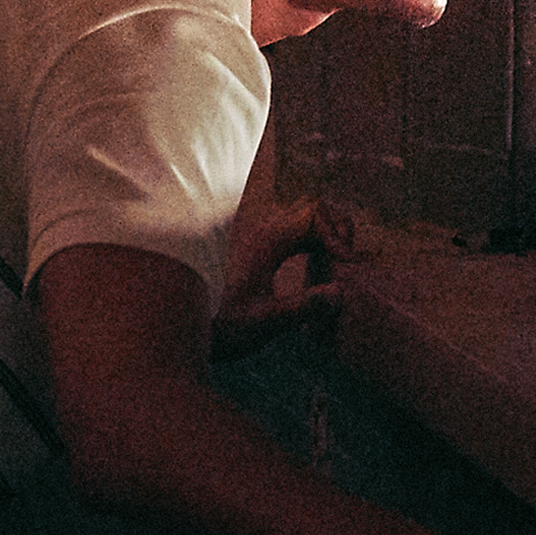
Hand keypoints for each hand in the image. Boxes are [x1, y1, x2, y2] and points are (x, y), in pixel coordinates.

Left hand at [209, 194, 361, 359]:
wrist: (188, 326)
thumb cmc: (223, 324)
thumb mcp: (263, 322)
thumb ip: (302, 308)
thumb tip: (339, 293)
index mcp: (265, 241)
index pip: (312, 215)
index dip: (335, 235)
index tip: (346, 262)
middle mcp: (262, 230)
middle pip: (311, 208)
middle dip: (334, 228)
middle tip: (345, 258)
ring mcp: (260, 235)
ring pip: (303, 216)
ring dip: (324, 233)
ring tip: (337, 261)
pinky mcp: (259, 245)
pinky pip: (293, 230)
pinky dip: (312, 240)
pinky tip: (317, 264)